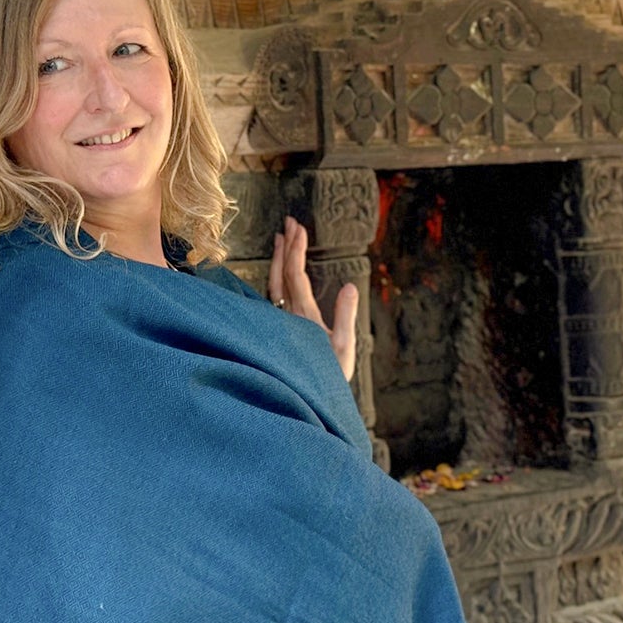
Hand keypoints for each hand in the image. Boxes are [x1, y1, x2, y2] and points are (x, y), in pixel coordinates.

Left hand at [270, 216, 359, 381]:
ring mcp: (280, 322)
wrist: (308, 400)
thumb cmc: (329, 376)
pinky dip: (275, 278)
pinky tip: (276, 273)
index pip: (295, 275)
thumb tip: (351, 286)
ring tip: (280, 239)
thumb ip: (346, 316)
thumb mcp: (344, 348)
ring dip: (277, 260)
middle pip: (281, 274)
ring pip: (273, 285)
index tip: (299, 228)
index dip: (296, 250)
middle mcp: (287, 316)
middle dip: (286, 246)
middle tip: (289, 222)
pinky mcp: (278, 329)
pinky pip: (272, 298)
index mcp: (304, 316)